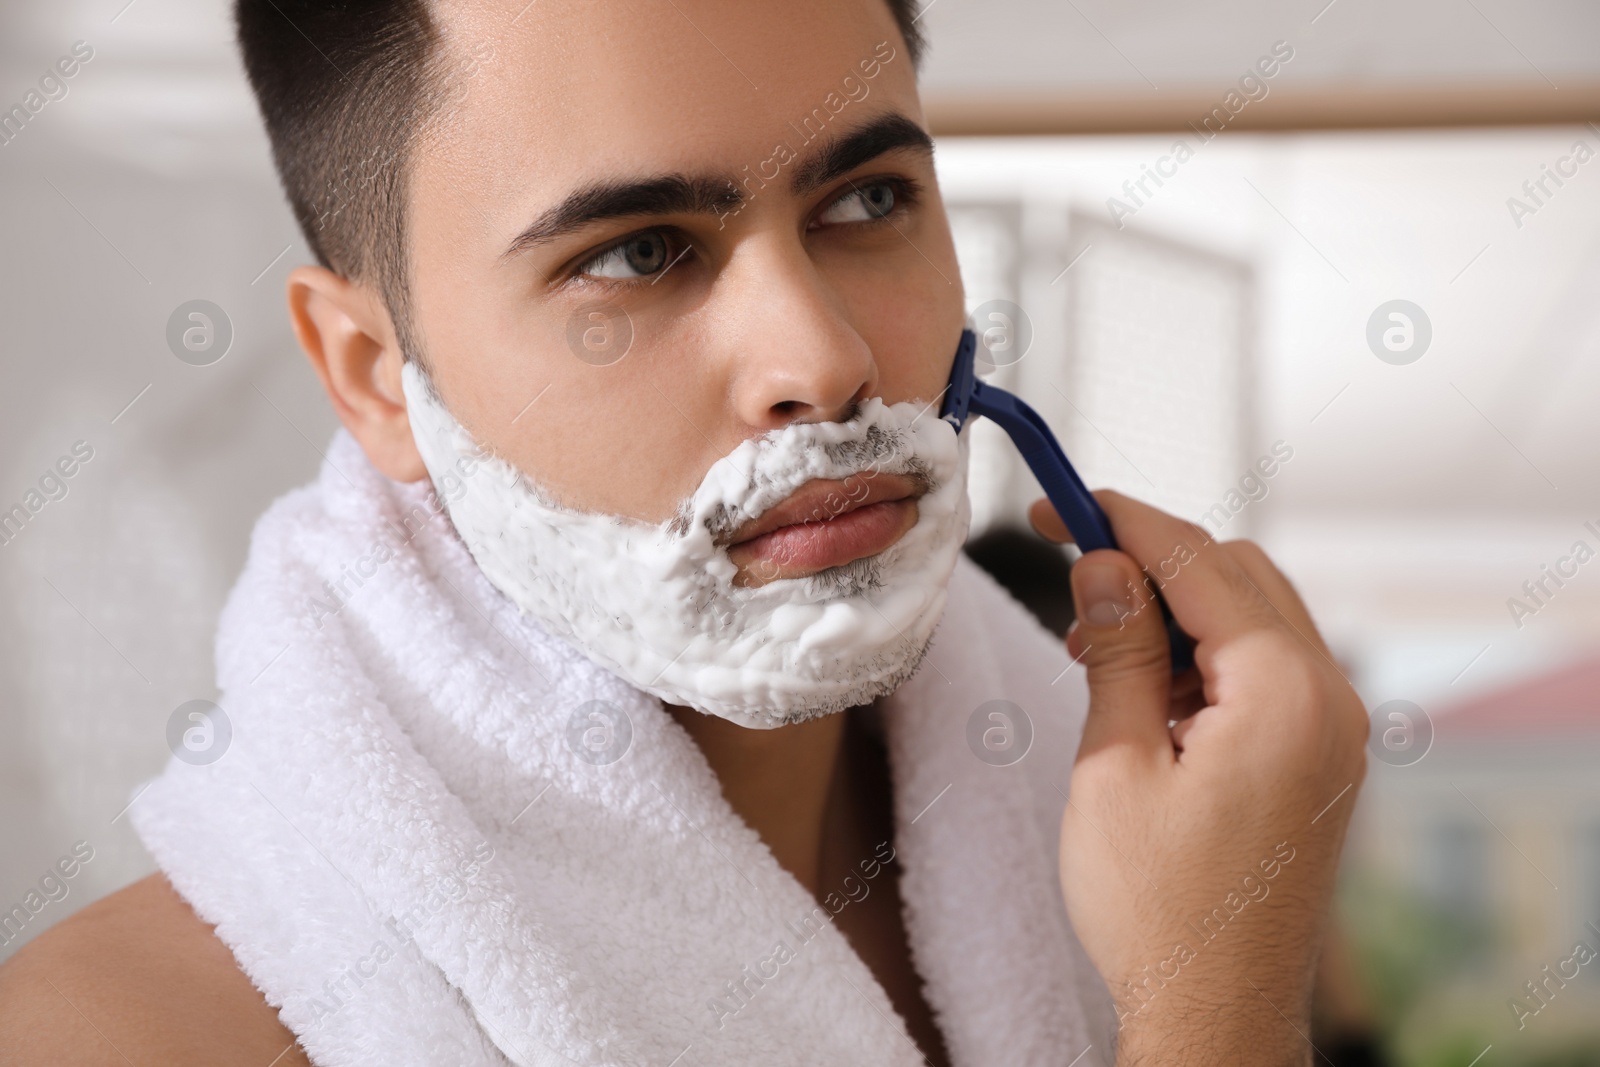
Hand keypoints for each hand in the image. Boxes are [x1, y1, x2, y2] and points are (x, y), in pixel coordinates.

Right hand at [1033, 491, 1367, 1065]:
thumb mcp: (1113, 764)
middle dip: (1150, 560)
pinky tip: (1143, 687)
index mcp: (1284, 693)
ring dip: (1174, 608)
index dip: (1121, 521)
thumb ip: (1115, 648)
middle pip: (1238, 573)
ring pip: (1253, 615)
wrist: (1214, 1010)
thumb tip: (1104, 563)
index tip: (1058, 503)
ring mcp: (1334, 729)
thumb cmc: (1158, 909)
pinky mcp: (1319, 756)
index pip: (1199, 561)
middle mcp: (1330, 699)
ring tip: (1094, 646)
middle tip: (1069, 568)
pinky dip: (1203, 653)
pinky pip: (1265, 666)